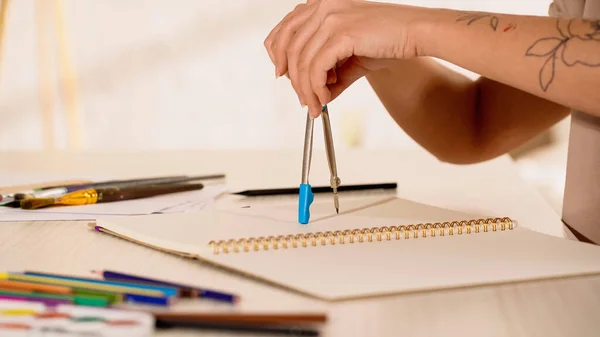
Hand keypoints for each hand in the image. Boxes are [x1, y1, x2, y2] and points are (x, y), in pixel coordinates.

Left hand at [264, 0, 424, 116]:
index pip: (285, 29)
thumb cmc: (386, 40)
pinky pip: (316, 67)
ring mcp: (330, 17)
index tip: (282, 75)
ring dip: (306, 90)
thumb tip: (313, 96)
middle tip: (303, 100)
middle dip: (293, 79)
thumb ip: (328, 72)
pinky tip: (325, 98)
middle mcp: (322, 6)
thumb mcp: (349, 57)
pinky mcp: (341, 33)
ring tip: (316, 106)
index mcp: (321, 4)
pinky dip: (316, 88)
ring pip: (301, 61)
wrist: (415, 34)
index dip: (278, 54)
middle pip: (288, 47)